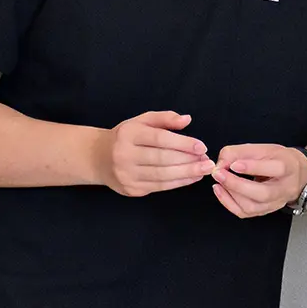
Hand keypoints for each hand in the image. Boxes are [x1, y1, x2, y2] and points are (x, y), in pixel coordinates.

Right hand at [94, 110, 212, 196]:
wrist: (98, 158)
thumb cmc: (126, 137)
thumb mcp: (142, 121)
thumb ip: (164, 118)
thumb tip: (187, 119)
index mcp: (128, 134)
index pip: (159, 139)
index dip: (182, 143)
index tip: (201, 147)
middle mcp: (124, 155)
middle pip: (162, 159)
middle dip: (189, 161)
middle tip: (208, 161)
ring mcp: (126, 174)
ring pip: (162, 175)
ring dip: (187, 173)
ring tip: (204, 169)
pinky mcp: (131, 189)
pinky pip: (159, 187)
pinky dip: (179, 183)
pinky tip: (192, 177)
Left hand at [211, 144, 306, 219]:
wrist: (295, 175)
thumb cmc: (279, 160)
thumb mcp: (263, 148)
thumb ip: (241, 152)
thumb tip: (221, 163)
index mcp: (289, 167)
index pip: (275, 169)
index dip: (253, 167)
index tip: (233, 164)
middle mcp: (285, 189)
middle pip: (263, 193)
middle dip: (237, 185)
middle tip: (219, 174)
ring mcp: (276, 203)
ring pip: (253, 206)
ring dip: (231, 194)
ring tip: (219, 181)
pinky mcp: (265, 211)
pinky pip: (245, 213)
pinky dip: (229, 203)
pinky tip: (221, 191)